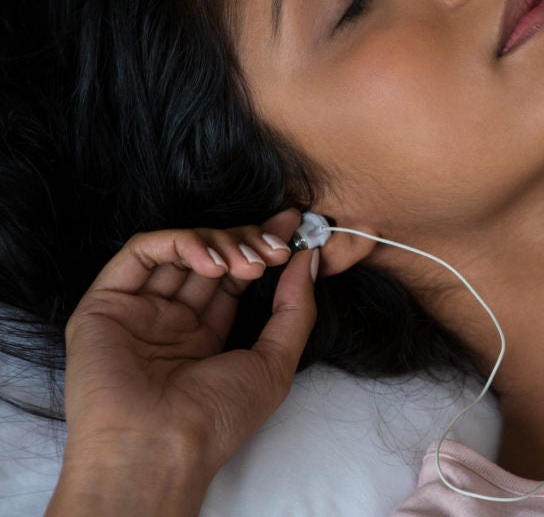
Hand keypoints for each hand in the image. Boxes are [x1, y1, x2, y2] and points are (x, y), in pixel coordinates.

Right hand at [48, 211, 316, 514]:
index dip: (262, 247)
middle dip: (247, 241)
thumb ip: (295, 308)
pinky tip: (211, 262)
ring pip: (178, 249)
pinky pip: (141, 253)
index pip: (234, 277)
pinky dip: (180, 242)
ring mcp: (136, 311)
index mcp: (203, 338)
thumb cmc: (218, 418)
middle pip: (210, 258)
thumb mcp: (275, 361)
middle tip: (276, 247)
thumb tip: (310, 258)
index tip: (295, 225)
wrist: (160, 447)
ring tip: (248, 263)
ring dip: (221, 242)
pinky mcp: (105, 304)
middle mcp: (168, 321)